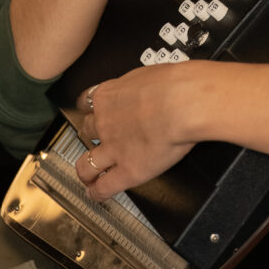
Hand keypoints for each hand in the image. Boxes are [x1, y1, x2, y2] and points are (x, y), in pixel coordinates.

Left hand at [74, 67, 194, 200]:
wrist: (183, 102)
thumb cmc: (174, 84)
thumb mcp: (147, 74)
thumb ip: (137, 86)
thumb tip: (144, 88)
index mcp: (109, 95)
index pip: (86, 102)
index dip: (90, 110)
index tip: (93, 112)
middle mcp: (105, 121)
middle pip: (86, 131)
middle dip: (91, 136)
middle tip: (98, 140)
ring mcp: (113, 148)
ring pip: (86, 165)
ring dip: (86, 171)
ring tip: (88, 176)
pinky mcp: (127, 171)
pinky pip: (104, 187)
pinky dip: (97, 193)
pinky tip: (96, 194)